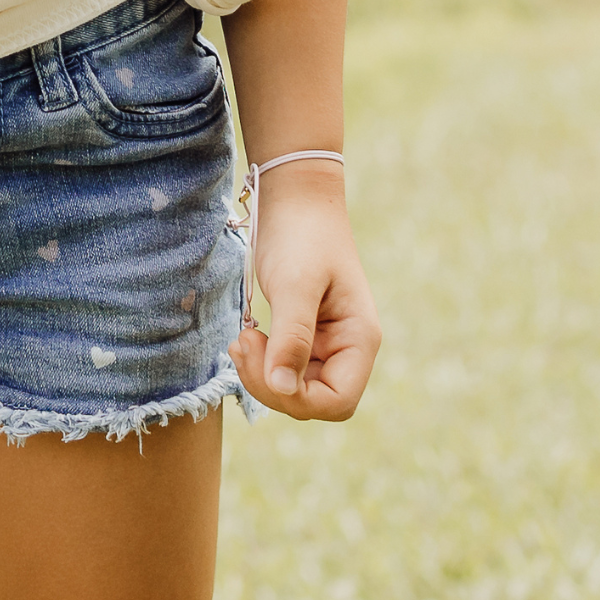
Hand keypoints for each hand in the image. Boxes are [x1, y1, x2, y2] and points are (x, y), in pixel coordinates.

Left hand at [227, 162, 380, 420]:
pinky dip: (262, 361)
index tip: (263, 362)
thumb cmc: (301, 235)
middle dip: (273, 386)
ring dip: (263, 375)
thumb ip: (292, 338)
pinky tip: (245, 337)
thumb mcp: (294, 285)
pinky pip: (285, 366)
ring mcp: (326, 343)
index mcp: (359, 339)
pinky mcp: (304, 334)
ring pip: (296, 388)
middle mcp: (347, 347)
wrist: (294, 198)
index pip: (337, 401)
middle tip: (242, 345)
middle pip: (315, 400)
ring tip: (240, 340)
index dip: (298, 398)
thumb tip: (284, 391)